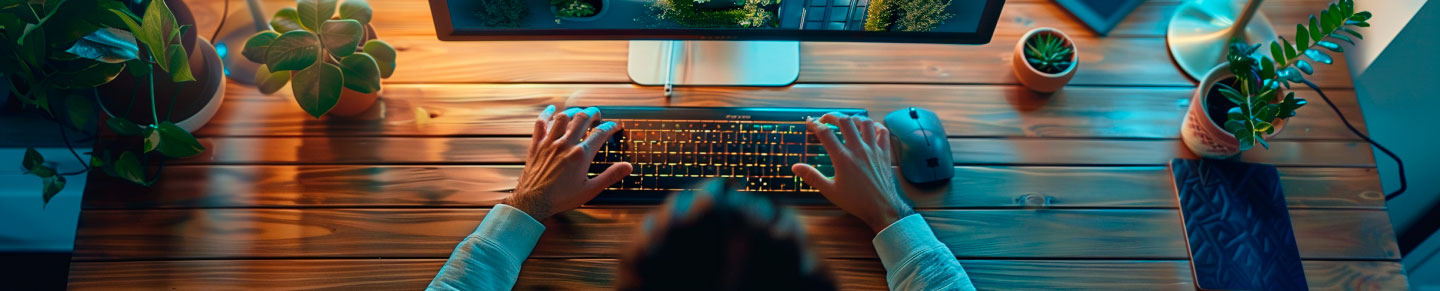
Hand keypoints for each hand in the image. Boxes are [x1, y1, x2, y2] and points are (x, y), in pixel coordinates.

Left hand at [505, 105, 631, 220]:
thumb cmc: (561, 198)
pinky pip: (541, 123)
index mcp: (581, 155)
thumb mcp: (590, 190)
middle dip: (593, 113)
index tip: (614, 126)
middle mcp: (566, 144)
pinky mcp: (537, 144)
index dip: (610, 127)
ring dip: (573, 112)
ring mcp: (550, 142)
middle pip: (582, 118)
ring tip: (579, 113)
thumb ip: (610, 176)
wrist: (533, 201)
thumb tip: (627, 167)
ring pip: (563, 117)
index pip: (600, 133)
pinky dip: (547, 114)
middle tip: (597, 114)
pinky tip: (551, 109)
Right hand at [792, 113, 914, 232]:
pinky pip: (882, 132)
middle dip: (832, 116)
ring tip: (846, 121)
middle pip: (844, 121)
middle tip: (825, 119)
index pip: (825, 133)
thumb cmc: (855, 201)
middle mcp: (858, 149)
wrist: (881, 208)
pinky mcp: (884, 153)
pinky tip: (869, 128)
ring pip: (865, 122)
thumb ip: (812, 176)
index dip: (815, 124)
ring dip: (853, 118)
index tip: (809, 122)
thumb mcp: (829, 191)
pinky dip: (875, 126)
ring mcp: (873, 149)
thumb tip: (795, 167)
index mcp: (842, 158)